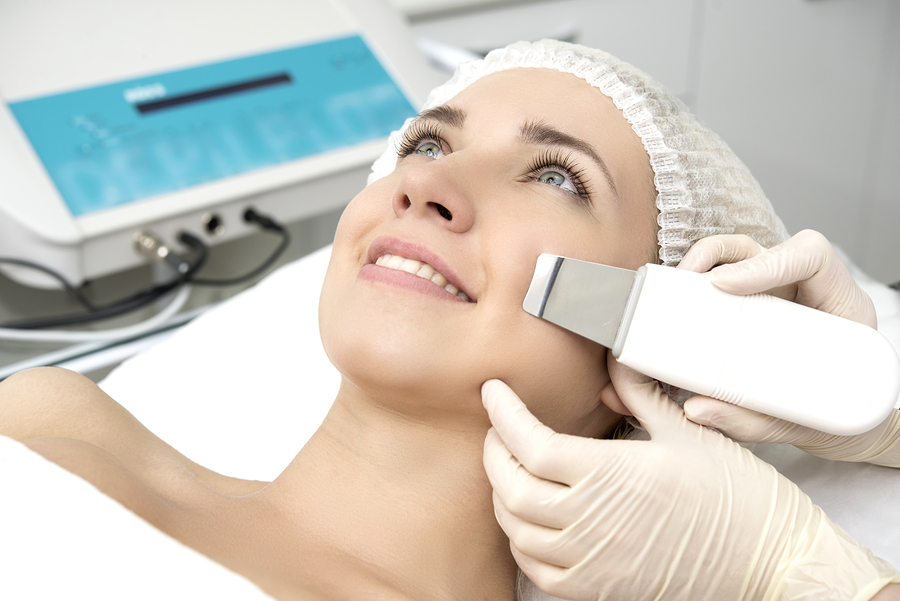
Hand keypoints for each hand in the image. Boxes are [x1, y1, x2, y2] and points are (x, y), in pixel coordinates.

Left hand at [481, 359, 898, 600]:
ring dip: (504, 497)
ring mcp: (594, 561)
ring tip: (512, 471)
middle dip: (494, 453)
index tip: (493, 391)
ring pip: (518, 532)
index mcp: (611, 474)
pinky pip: (539, 572)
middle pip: (511, 488)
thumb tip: (613, 361)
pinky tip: (529, 523)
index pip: (530, 443)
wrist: (772, 560)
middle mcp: (593, 521)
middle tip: (498, 429)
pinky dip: (522, 544)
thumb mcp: (689, 432)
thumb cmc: (736, 494)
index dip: (502, 414)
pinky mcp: (602, 589)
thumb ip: (640, 395)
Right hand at [677, 230, 899, 466]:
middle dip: (713, 256)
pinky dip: (693, 287)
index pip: (810, 257)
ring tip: (669, 291)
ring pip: (735, 257)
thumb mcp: (796, 425)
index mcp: (839, 307)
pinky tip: (674, 305)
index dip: (767, 261)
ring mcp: (774, 293)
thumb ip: (749, 420)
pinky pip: (720, 282)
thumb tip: (696, 408)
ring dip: (698, 266)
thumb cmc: (831, 414)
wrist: (838, 420)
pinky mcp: (750, 305)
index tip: (724, 285)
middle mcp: (803, 290)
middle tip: (681, 282)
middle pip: (759, 249)